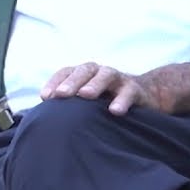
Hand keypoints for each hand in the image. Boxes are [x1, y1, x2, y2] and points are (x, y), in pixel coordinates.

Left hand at [40, 61, 165, 114]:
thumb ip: (70, 103)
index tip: (45, 97)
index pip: (65, 72)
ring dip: (94, 84)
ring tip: (85, 95)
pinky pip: (128, 92)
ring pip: (105, 75)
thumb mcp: (87, 99)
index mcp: (83, 73)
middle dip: (71, 82)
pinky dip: (122, 100)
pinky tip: (114, 111)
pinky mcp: (135, 89)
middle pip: (83, 71)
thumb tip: (44, 118)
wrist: (145, 94)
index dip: (55, 82)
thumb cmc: (107, 99)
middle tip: (61, 95)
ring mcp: (117, 78)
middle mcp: (98, 72)